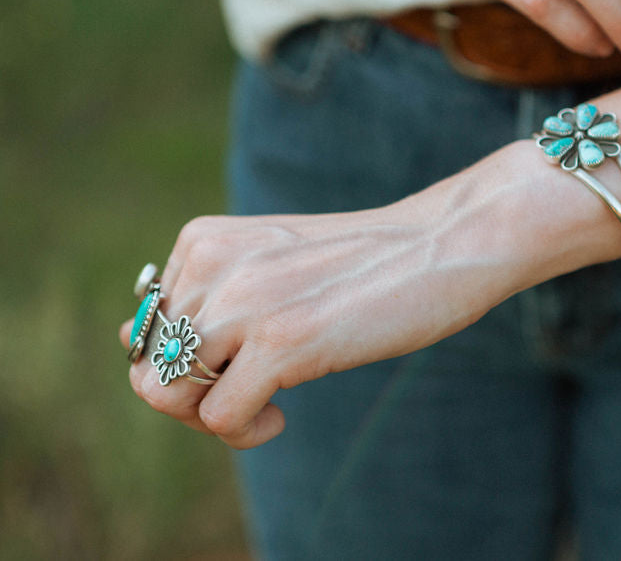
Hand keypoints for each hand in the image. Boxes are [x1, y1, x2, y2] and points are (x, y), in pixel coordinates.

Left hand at [121, 197, 515, 448]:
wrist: (442, 243)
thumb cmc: (366, 261)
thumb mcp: (272, 262)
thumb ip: (210, 292)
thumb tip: (127, 340)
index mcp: (203, 241)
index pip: (145, 330)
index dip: (186, 364)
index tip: (238, 364)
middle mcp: (213, 264)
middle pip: (146, 365)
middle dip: (190, 396)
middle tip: (246, 394)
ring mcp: (246, 301)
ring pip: (165, 393)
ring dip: (211, 417)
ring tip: (265, 408)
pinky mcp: (282, 341)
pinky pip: (218, 418)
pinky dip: (246, 432)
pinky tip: (282, 416)